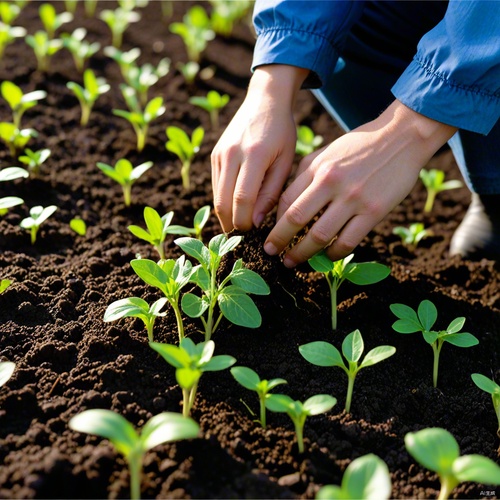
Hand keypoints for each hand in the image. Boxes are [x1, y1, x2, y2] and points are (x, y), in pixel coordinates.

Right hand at [211, 65, 307, 231]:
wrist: (265, 100)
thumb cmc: (282, 132)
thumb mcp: (285, 161)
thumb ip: (271, 192)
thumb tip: (255, 221)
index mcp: (253, 155)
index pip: (242, 198)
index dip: (244, 222)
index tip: (252, 234)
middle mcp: (231, 154)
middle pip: (223, 201)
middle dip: (231, 224)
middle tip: (243, 239)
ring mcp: (219, 154)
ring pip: (216, 196)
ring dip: (225, 216)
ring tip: (239, 228)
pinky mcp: (214, 155)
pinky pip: (216, 186)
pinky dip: (223, 202)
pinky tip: (235, 210)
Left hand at [264, 100, 457, 266]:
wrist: (402, 137)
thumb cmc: (360, 147)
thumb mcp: (327, 153)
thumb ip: (306, 175)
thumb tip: (286, 204)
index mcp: (318, 167)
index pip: (286, 200)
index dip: (274, 221)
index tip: (269, 233)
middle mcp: (332, 182)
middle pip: (296, 218)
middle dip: (279, 240)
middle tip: (270, 253)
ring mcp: (354, 198)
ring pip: (320, 235)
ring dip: (302, 253)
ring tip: (292, 261)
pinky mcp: (374, 211)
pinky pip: (348, 241)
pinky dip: (334, 253)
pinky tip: (327, 256)